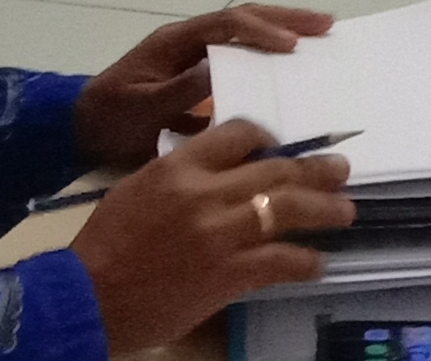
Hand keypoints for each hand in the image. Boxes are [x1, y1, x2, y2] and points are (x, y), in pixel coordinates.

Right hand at [68, 119, 357, 350]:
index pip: (241, 132)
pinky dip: (305, 262)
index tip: (286, 147)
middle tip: (340, 168)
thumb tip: (225, 171)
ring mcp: (221, 233)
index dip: (271, 138)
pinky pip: (282, 262)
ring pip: (289, 209)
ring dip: (325, 209)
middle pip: (278, 169)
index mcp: (179, 166)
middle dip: (316, 169)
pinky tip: (317, 263)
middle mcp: (206, 193)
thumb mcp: (139, 189)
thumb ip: (184, 174)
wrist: (85, 297)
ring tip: (345, 210)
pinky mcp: (229, 274)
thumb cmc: (105, 244)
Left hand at [71, 4, 334, 166]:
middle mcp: (189, 41)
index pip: (227, 25)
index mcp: (175, 42)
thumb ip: (178, 91)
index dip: (261, 32)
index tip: (293, 46)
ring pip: (245, 34)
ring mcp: (194, 56)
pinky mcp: (198, 76)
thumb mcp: (140, 109)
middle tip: (328, 25)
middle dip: (286, 18)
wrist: (80, 132)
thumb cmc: (109, 120)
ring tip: (321, 38)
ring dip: (282, 32)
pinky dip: (269, 58)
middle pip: (244, 18)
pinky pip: (240, 59)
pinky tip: (292, 71)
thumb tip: (220, 67)